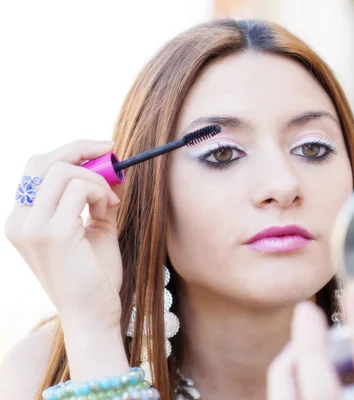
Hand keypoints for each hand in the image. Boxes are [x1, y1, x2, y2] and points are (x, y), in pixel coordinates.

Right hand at [4, 140, 123, 330]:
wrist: (94, 316)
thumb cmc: (95, 276)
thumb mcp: (96, 228)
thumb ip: (99, 198)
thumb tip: (114, 167)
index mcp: (23, 220)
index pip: (36, 168)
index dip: (70, 152)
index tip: (102, 150)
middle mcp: (19, 222)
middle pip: (42, 161)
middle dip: (81, 149)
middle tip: (111, 155)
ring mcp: (32, 228)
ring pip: (61, 171)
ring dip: (95, 179)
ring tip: (108, 203)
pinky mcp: (52, 234)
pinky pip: (78, 189)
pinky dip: (99, 192)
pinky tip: (106, 211)